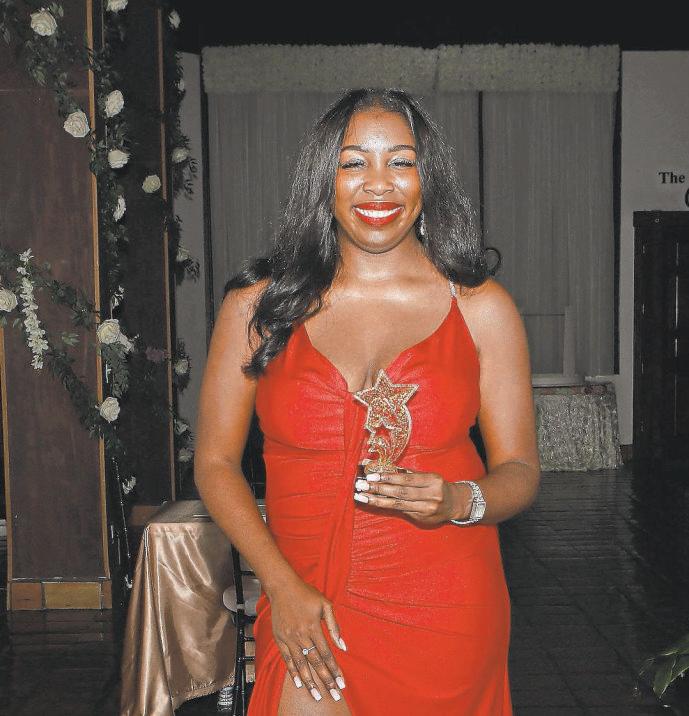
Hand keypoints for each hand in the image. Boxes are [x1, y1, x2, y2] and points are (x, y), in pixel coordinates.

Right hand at [268, 576, 346, 702]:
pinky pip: (287, 659)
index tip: (341, 683)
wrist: (282, 587)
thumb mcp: (325, 604)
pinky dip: (293, 672)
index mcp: (313, 627)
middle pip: (315, 663)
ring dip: (310, 682)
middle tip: (334, 695)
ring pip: (301, 665)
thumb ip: (334, 625)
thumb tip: (343, 646)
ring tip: (317, 695)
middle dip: (326, 681)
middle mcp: (301, 636)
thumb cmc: (306, 594)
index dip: (335, 670)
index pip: (326, 654)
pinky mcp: (280, 639)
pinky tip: (298, 683)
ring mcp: (289, 638)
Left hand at [353, 468, 471, 525]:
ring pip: (398, 504)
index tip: (372, 476)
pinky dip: (386, 506)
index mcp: (432, 481)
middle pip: (400, 493)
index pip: (406, 479)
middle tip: (361, 486)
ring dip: (377, 501)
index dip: (388, 478)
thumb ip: (408, 474)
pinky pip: (401, 511)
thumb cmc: (437, 486)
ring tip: (362, 497)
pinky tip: (374, 503)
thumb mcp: (428, 476)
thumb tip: (384, 469)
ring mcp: (427, 510)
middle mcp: (431, 496)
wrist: (455, 504)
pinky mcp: (423, 519)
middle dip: (378, 489)